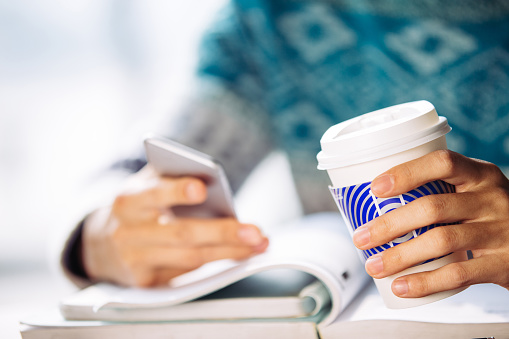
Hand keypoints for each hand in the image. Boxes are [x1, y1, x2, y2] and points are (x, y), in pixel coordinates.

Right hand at [82, 166, 267, 286]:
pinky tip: (240, 253)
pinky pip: (187, 272)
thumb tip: (211, 176)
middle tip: (255, 231)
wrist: (101, 245)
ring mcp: (137, 261)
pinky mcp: (146, 282)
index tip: (202, 188)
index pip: (153, 194)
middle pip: (182, 233)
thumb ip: (170, 176)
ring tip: (258, 243)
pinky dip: (216, 262)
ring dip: (229, 251)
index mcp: (129, 201)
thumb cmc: (136, 208)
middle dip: (222, 232)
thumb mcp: (143, 186)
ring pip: (190, 257)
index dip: (176, 191)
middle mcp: (129, 232)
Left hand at [352, 150, 508, 296]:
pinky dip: (425, 282)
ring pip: (441, 241)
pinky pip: (459, 274)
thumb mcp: (473, 193)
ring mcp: (499, 231)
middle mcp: (491, 198)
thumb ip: (438, 193)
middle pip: (433, 207)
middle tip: (360, 238)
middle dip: (389, 224)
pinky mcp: (502, 263)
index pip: (442, 162)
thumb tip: (375, 210)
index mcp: (479, 174)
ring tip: (373, 266)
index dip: (407, 172)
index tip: (375, 188)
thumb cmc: (487, 216)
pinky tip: (401, 287)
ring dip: (400, 256)